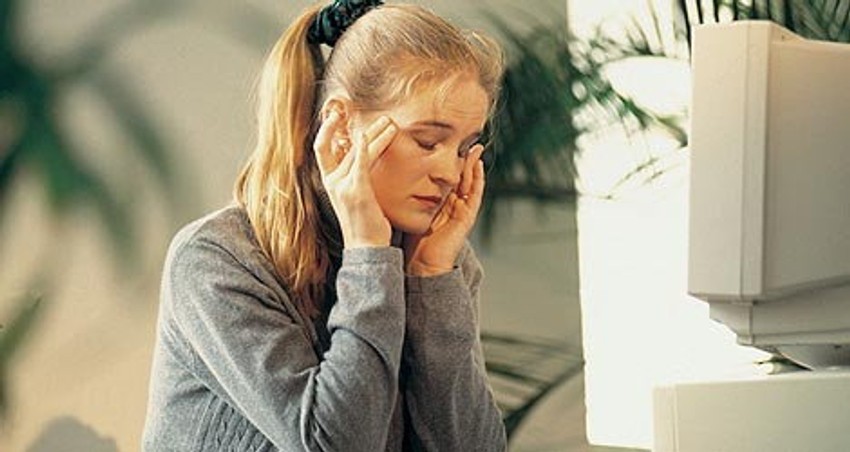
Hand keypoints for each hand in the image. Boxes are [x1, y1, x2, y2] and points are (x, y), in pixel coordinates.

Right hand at [314, 111, 397, 247]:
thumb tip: (364, 153)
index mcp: (330, 182)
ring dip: (374, 134)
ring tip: (390, 124)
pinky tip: (371, 135)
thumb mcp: (357, 194)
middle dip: (351, 126)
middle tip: (375, 116)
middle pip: (336, 144)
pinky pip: (359, 162)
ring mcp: (342, 186)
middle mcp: (332, 182)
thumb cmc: (364, 222)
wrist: (366, 246)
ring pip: (355, 150)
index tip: (338, 115)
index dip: (326, 129)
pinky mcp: (356, 191)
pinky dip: (365, 147)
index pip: (321, 148)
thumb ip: (356, 174)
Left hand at [403, 144, 485, 275]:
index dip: (449, 162)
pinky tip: (478, 166)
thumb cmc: (412, 240)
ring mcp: (463, 210)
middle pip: (462, 177)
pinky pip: (476, 195)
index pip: (447, 177)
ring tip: (476, 147)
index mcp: (441, 203)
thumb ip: (405, 197)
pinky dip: (478, 180)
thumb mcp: (408, 211)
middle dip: (465, 159)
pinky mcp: (468, 217)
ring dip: (474, 165)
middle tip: (467, 140)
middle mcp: (454, 205)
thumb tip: (389, 178)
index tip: (446, 144)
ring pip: (471, 182)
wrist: (422, 263)